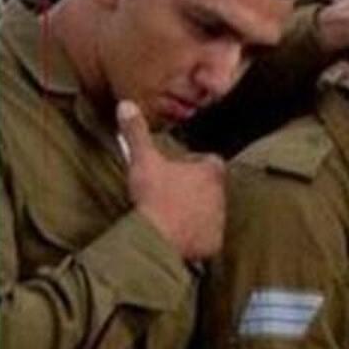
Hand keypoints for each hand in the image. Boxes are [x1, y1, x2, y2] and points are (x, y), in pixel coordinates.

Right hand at [121, 100, 225, 261]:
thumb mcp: (144, 159)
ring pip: (211, 212)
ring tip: (172, 214)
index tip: (177, 168)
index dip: (195, 163)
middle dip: (196, 188)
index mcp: (211, 173)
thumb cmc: (154, 195)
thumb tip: (126, 104)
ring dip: (196, 212)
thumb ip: (137, 132)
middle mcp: (222, 196)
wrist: (158, 235)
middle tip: (171, 192)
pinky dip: (196, 236)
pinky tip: (177, 235)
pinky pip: (207, 238)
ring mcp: (220, 221)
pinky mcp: (214, 243)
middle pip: (211, 188)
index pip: (211, 161)